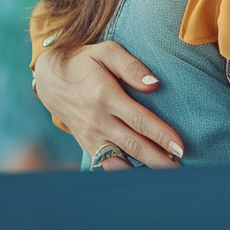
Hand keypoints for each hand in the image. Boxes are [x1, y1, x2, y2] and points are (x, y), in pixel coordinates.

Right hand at [33, 42, 184, 169]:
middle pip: (133, 144)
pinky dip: (122, 173)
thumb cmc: (82, 61)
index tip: (180, 146)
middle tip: (180, 168)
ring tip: (166, 175)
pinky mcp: (86, 144)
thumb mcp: (105, 52)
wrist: (49, 79)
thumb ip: (130, 65)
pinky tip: (140, 177)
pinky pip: (105, 164)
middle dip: (159, 159)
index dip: (160, 134)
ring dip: (143, 169)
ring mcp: (90, 135)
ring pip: (120, 160)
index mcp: (105, 95)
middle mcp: (98, 120)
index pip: (139, 120)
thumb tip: (154, 84)